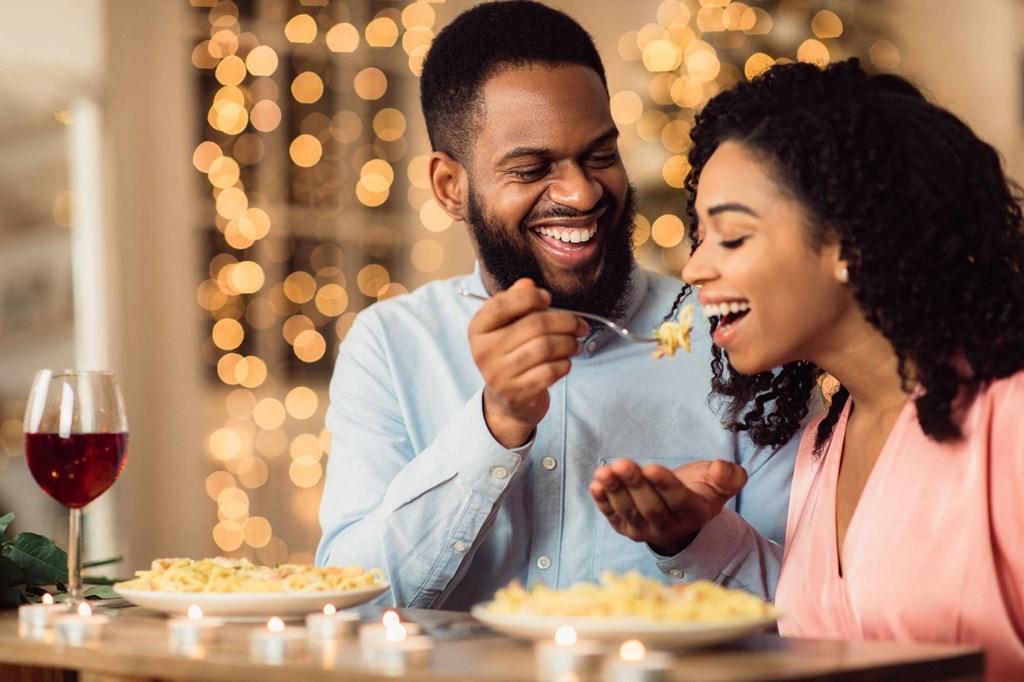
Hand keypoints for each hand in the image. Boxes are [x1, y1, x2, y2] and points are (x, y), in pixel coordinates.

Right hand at [469, 278, 587, 447]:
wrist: (507, 400)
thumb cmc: (510, 354)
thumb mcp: (507, 326)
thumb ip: (515, 302)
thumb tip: (527, 283)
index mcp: (478, 329)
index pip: (501, 305)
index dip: (529, 297)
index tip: (547, 298)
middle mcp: (484, 351)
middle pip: (533, 325)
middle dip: (565, 321)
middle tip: (580, 325)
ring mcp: (499, 374)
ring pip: (545, 348)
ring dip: (569, 343)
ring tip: (576, 343)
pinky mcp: (518, 392)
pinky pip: (550, 371)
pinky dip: (564, 364)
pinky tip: (565, 361)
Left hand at [589, 458, 747, 555]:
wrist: (680, 512)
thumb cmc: (699, 490)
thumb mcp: (718, 483)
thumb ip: (726, 476)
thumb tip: (722, 469)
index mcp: (693, 514)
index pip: (678, 501)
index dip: (665, 485)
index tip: (653, 468)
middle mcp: (668, 527)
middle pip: (650, 507)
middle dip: (635, 485)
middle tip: (623, 464)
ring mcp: (644, 530)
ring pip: (629, 512)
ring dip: (615, 491)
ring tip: (604, 472)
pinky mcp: (625, 528)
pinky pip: (612, 516)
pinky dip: (602, 502)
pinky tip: (596, 485)